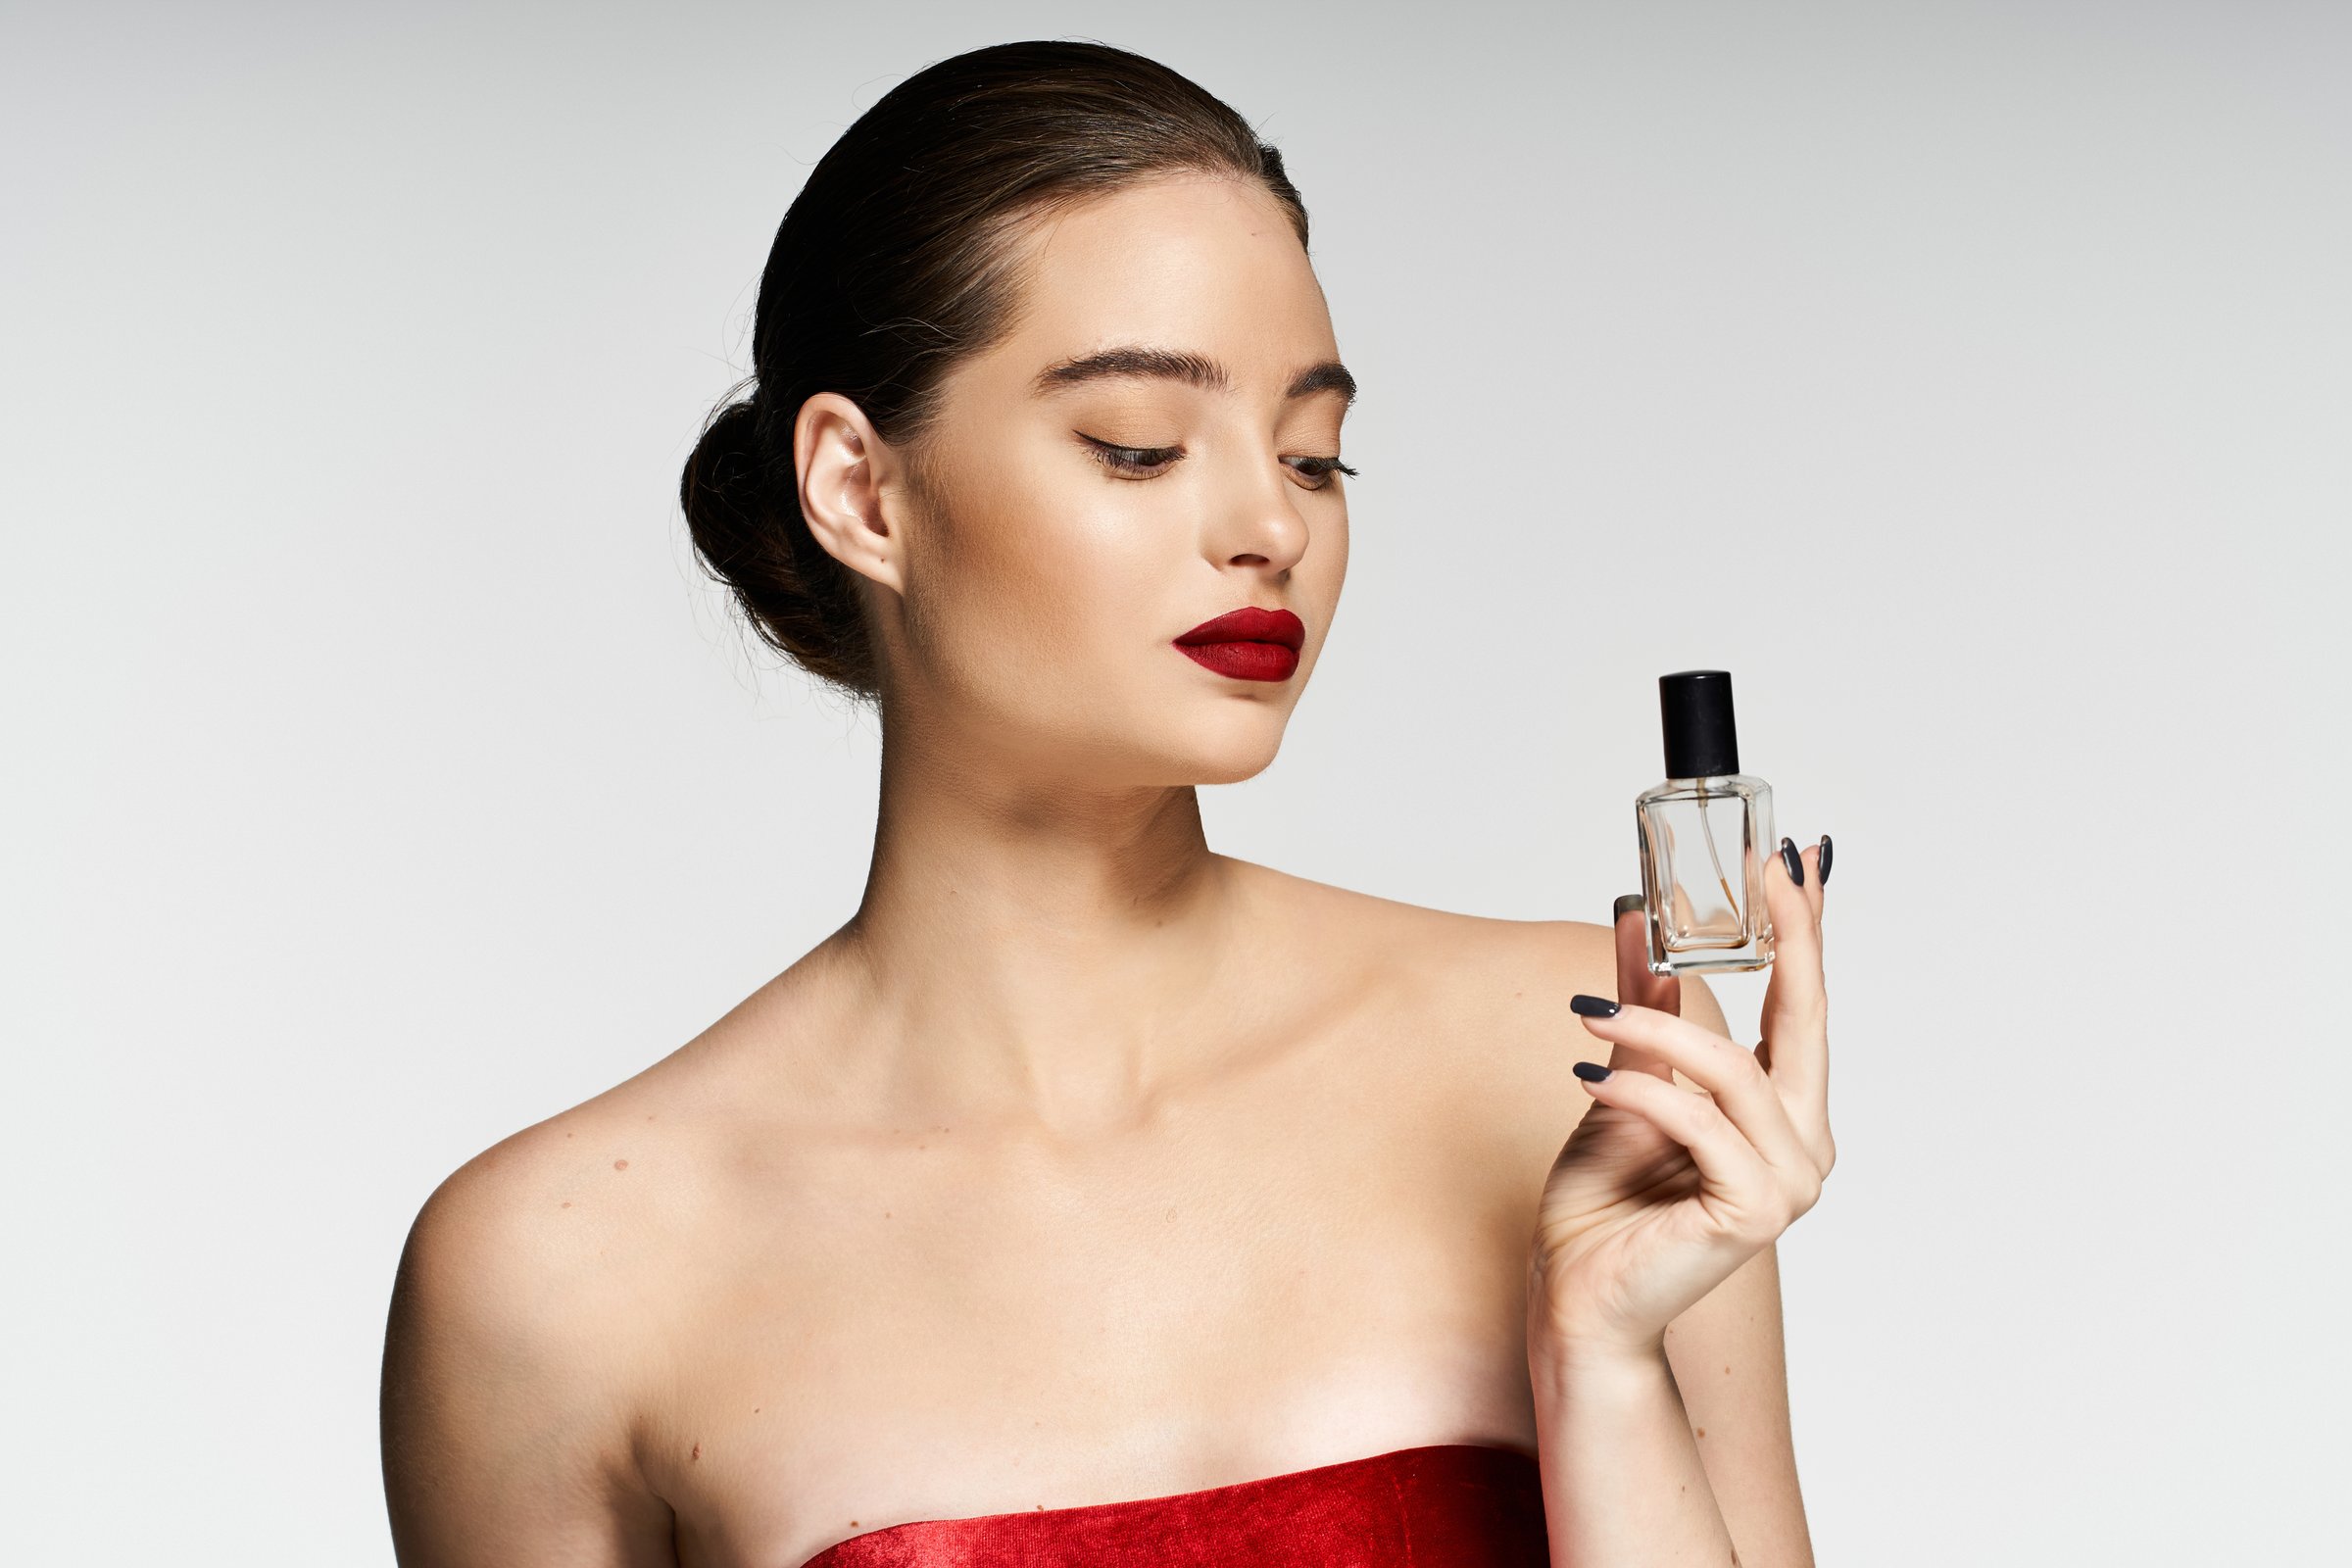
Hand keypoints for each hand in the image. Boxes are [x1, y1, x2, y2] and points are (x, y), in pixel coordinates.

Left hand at [1527, 836, 1836, 1362]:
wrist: (1576, 1299)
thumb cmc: (1603, 1208)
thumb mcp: (1622, 1082)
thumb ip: (1645, 1008)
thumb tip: (1642, 918)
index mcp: (1782, 1114)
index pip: (1801, 1007)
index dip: (1803, 931)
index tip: (1795, 859)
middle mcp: (1803, 1144)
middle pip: (1805, 1020)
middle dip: (1788, 936)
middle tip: (1763, 869)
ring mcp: (1787, 1182)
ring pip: (1731, 1070)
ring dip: (1655, 1029)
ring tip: (1589, 1017)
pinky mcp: (1753, 1212)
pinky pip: (1699, 1121)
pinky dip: (1641, 1088)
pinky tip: (1589, 1074)